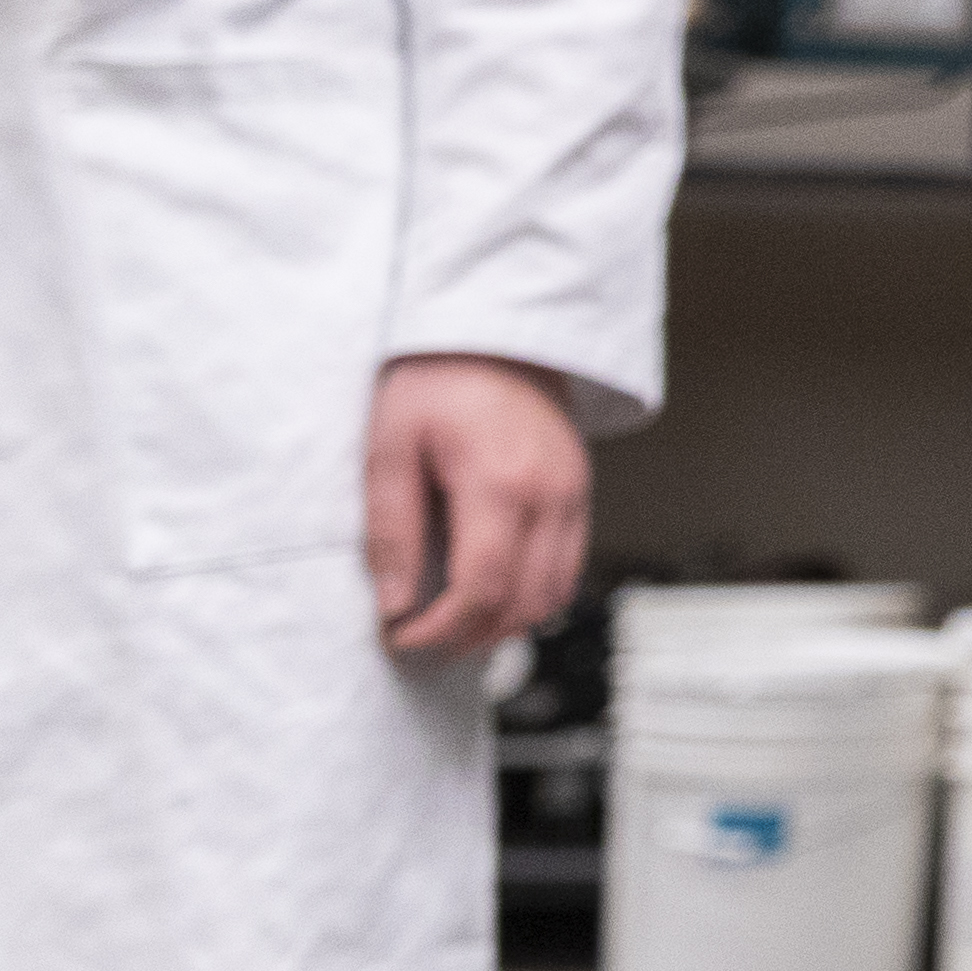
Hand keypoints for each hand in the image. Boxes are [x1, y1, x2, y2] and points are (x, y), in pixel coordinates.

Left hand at [365, 353, 590, 660]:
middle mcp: (551, 494)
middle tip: (421, 639)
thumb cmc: (437, 378)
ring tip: (454, 622)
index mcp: (501, 482)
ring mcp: (574, 493)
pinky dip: (532, 594)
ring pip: (555, 595)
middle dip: (470, 637)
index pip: (482, 590)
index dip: (439, 630)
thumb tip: (395, 602)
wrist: (495, 331)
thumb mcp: (391, 447)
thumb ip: (392, 529)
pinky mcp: (580, 491)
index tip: (400, 636)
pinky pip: (568, 566)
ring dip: (505, 623)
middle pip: (525, 605)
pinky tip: (491, 589)